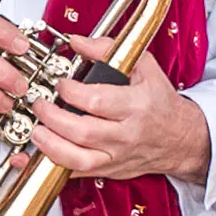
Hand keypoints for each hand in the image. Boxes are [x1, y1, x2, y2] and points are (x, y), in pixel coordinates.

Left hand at [27, 38, 212, 183]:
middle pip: (83, 132)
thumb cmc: (159, 102)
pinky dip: (52, 165)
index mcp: (136, 106)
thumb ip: (108, 50)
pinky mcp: (108, 170)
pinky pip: (76, 174)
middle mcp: (126, 135)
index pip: (97, 102)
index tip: (60, 83)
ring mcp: (116, 156)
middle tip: (40, 105)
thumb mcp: (144, 67)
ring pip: (78, 159)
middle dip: (53, 118)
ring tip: (36, 130)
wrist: (179, 138)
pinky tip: (37, 154)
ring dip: (50, 146)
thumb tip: (77, 42)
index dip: (71, 92)